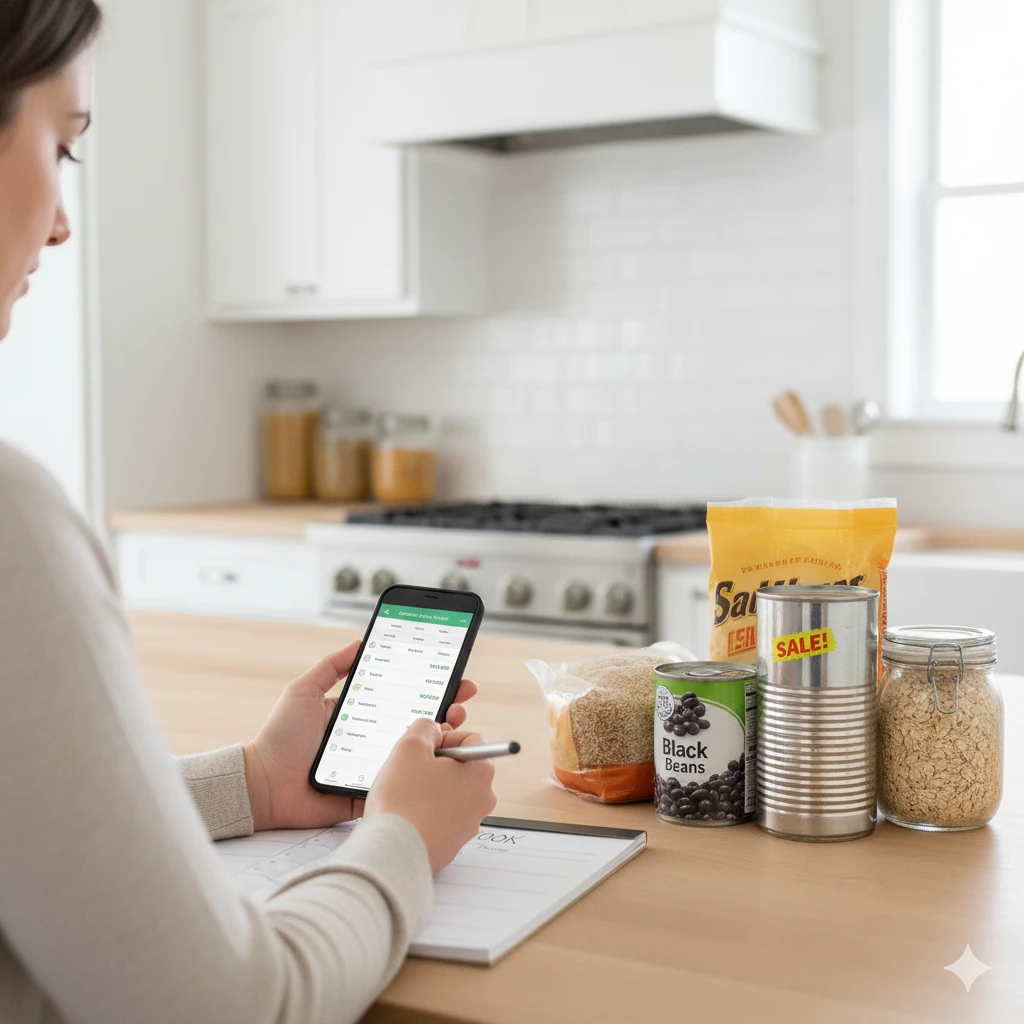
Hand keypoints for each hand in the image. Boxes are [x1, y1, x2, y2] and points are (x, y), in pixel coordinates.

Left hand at [242, 641, 478, 831]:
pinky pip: (402, 781)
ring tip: (456, 722)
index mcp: (359, 714)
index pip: (401, 695)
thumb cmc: (279, 738)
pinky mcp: (372, 790)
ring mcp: (374, 764)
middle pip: (416, 721)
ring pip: (417, 751)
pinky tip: (441, 757)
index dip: (427, 684)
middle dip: (445, 707)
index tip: (450, 673)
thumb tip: (360, 642)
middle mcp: (371, 738)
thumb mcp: (303, 691)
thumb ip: (330, 667)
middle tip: (463, 696)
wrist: (263, 786)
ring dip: (442, 737)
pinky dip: (424, 772)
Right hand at [365, 721, 496, 873]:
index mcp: (481, 771)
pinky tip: (406, 813)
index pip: (472, 738)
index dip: (444, 738)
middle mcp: (483, 798)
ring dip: (429, 787)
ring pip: (450, 791)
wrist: (393, 853)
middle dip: (436, 763)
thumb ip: (425, 727)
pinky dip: (425, 811)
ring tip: (405, 793)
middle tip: (410, 770)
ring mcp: (469, 823)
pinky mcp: (452, 843)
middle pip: (461, 766)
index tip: (423, 749)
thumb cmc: (403, 801)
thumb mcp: (410, 746)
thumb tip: (433, 730)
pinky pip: (441, 816)